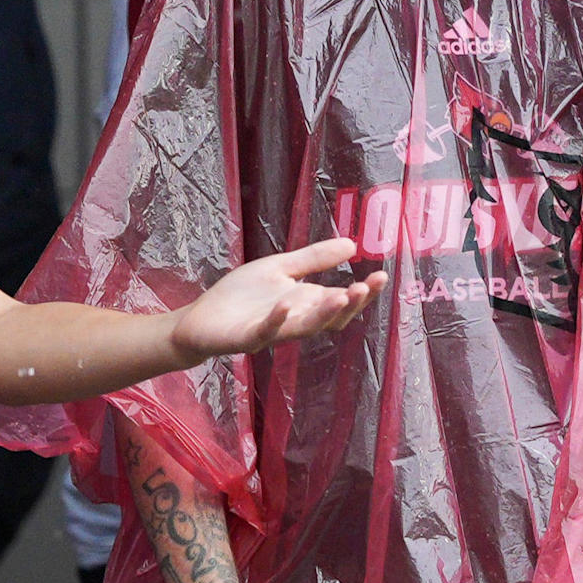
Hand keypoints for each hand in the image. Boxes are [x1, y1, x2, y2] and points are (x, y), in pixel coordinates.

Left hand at [168, 237, 372, 361]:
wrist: (200, 318)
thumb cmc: (241, 296)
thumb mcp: (281, 269)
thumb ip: (314, 259)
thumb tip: (353, 244)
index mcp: (306, 305)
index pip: (341, 302)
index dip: (362, 293)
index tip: (381, 275)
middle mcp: (295, 321)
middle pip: (330, 319)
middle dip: (350, 304)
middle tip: (365, 286)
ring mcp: (272, 332)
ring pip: (304, 328)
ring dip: (323, 313)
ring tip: (340, 294)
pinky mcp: (246, 338)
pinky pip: (265, 331)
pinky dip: (276, 319)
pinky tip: (287, 303)